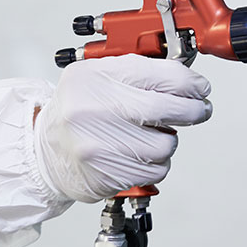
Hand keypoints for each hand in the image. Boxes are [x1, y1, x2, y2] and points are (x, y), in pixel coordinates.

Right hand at [34, 54, 212, 202]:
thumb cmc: (77, 111)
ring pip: (165, 143)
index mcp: (96, 77)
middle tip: (199, 110)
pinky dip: (155, 163)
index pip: (160, 75)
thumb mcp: (98, 76)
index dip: (190, 83)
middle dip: (193, 110)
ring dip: (167, 141)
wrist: (45, 151)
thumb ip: (138, 72)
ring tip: (149, 135)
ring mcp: (99, 144)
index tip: (201, 89)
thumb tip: (187, 79)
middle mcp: (95, 109)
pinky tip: (139, 154)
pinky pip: (155, 169)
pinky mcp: (107, 173)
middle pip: (166, 108)